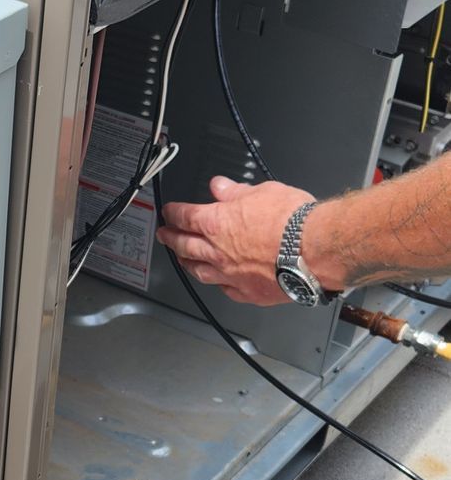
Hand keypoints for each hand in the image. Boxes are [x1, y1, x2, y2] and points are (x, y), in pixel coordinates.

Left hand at [157, 175, 315, 305]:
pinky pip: (225, 290)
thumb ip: (236, 192)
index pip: (185, 216)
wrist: (315, 250)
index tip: (169, 212)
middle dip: (170, 239)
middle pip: (184, 245)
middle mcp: (218, 252)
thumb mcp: (263, 192)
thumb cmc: (293, 221)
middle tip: (164, 236)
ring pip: (199, 271)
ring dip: (187, 264)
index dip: (173, 212)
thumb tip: (221, 186)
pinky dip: (218, 284)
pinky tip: (218, 283)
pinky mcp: (249, 293)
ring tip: (183, 260)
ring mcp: (231, 275)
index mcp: (217, 223)